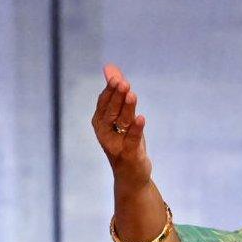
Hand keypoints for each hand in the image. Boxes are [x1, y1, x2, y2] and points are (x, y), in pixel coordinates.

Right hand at [91, 63, 151, 188]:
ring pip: (121, 123)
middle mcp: (104, 133)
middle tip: (123, 82)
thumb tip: (110, 67)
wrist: (131, 174)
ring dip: (127, 108)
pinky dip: (136, 129)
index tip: (116, 76)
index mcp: (100, 122)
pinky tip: (141, 118)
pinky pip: (132, 140)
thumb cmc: (126, 140)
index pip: (104, 103)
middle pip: (110, 111)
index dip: (110, 90)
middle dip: (117, 96)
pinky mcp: (129, 154)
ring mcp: (115, 145)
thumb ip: (117, 92)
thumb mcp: (123, 116)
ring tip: (131, 95)